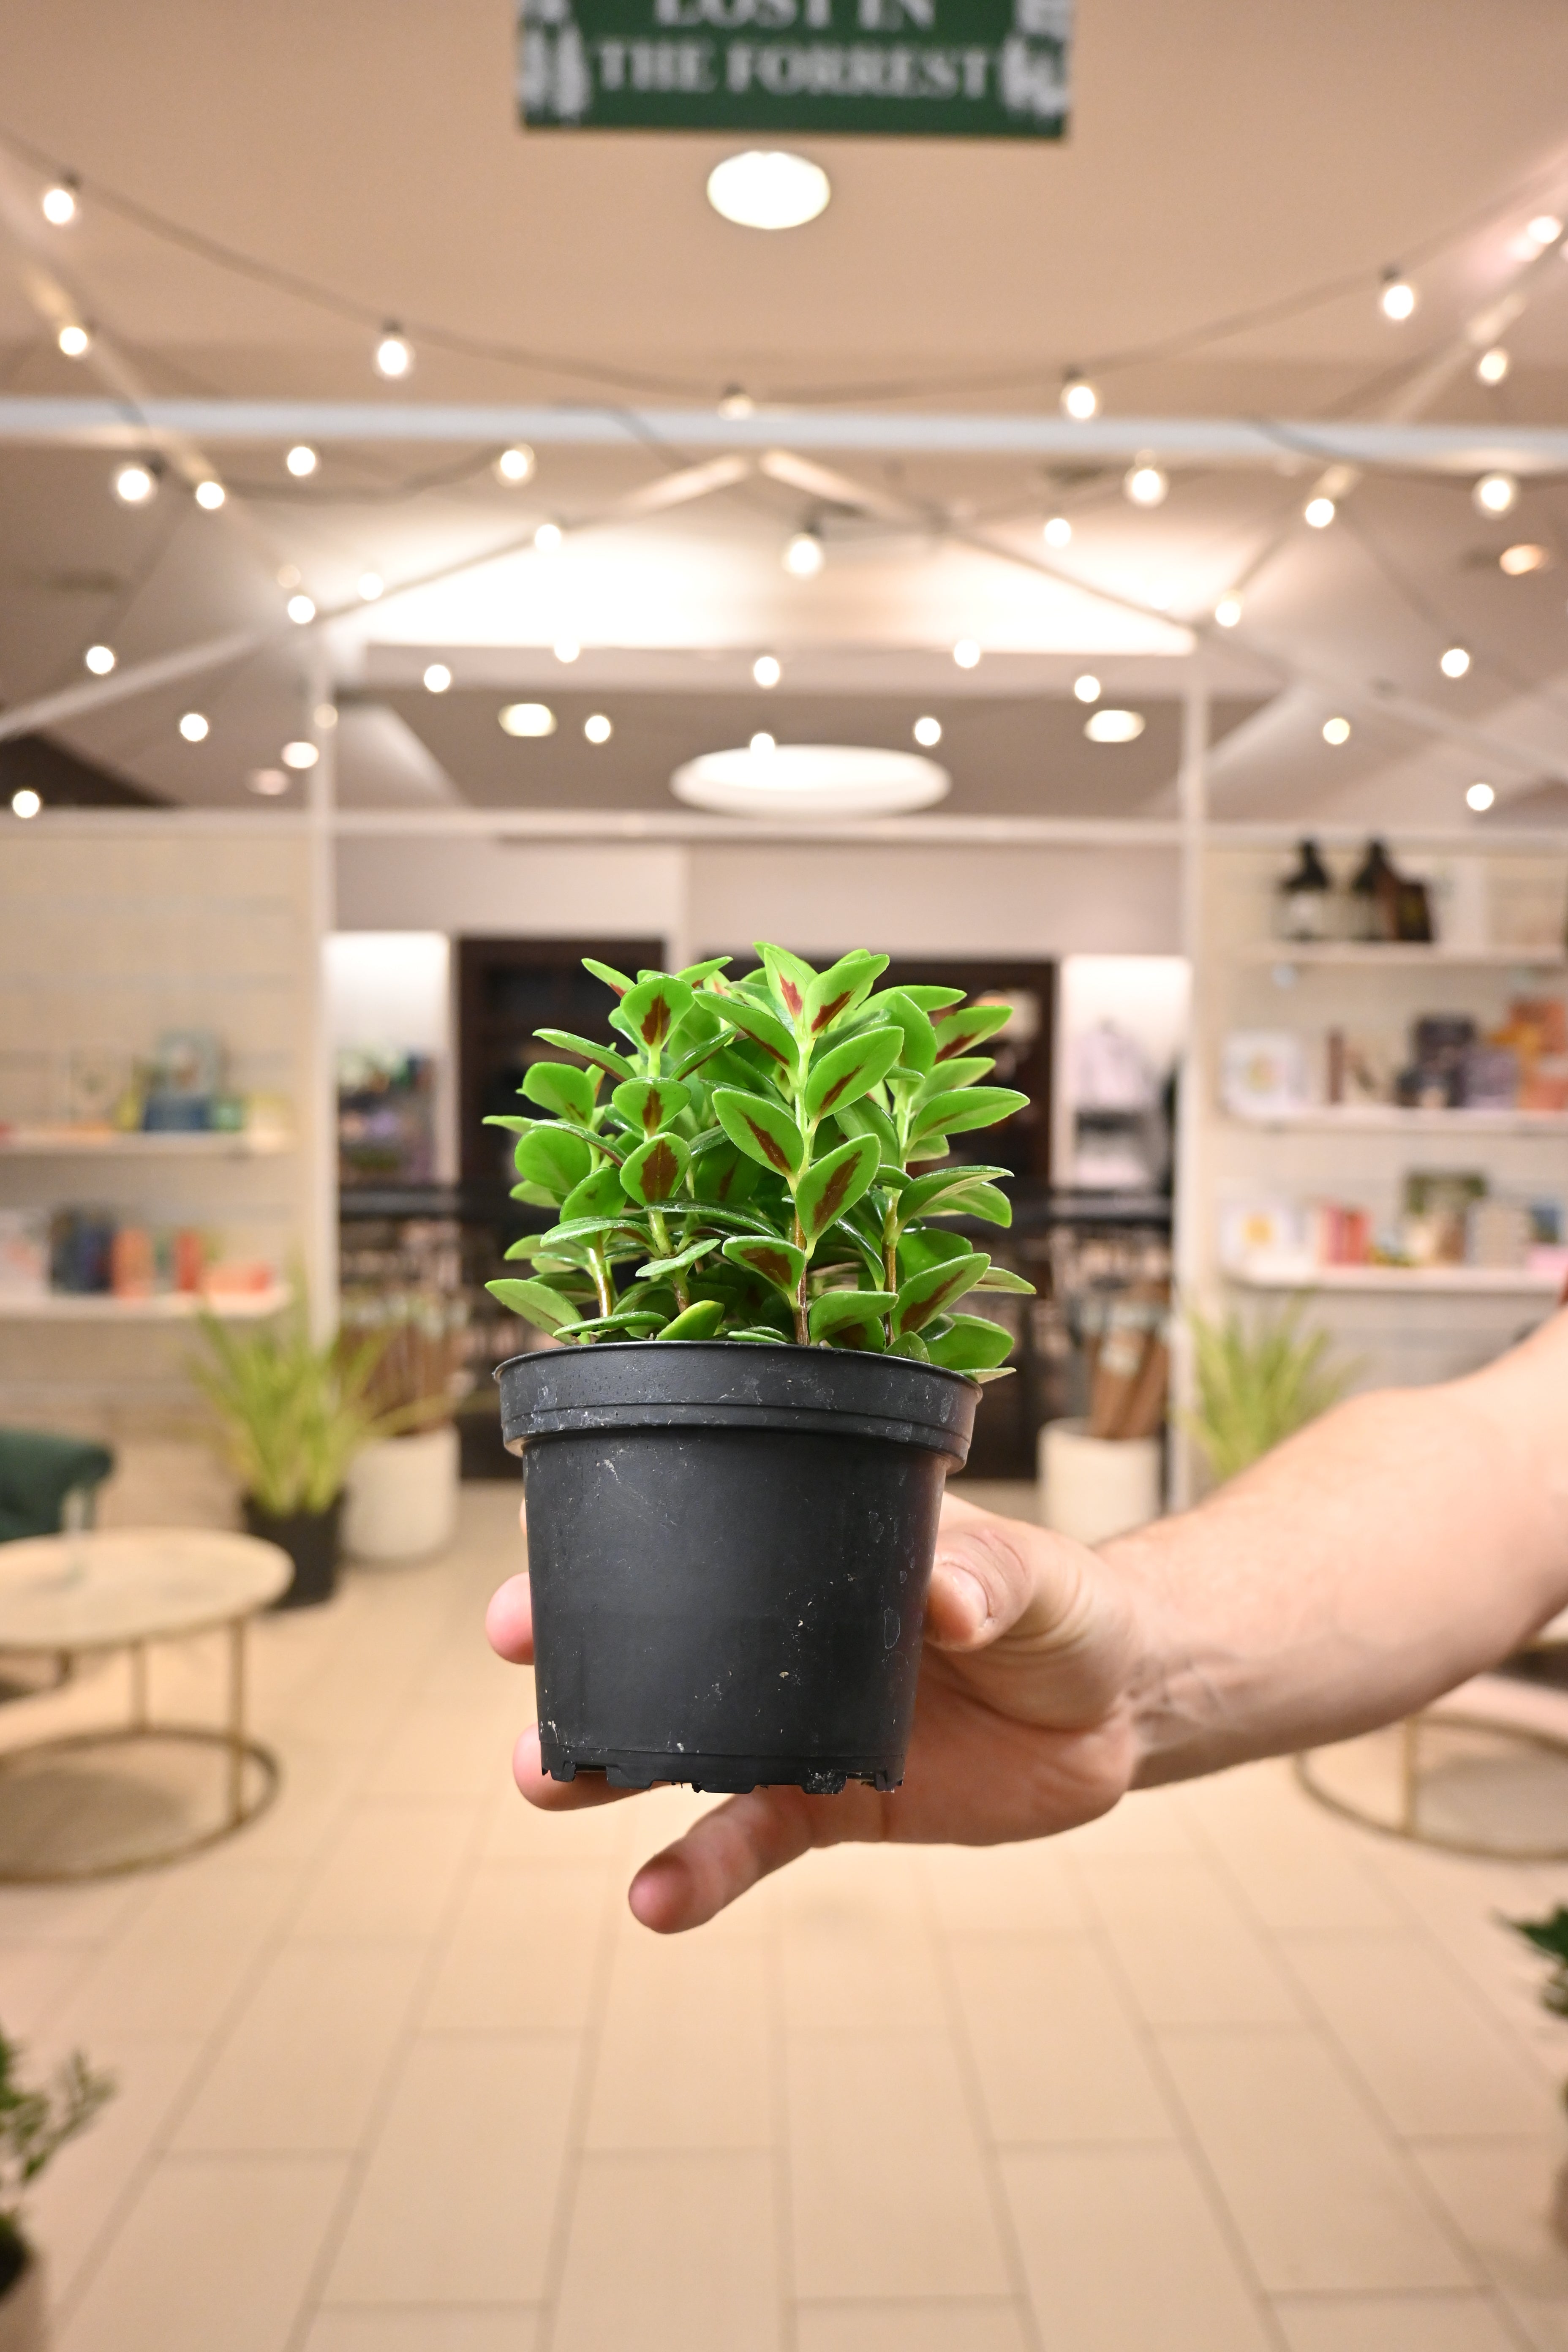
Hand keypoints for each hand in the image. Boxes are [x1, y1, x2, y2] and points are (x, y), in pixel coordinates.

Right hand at [485, 1492, 1144, 1933]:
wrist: (1119, 1711)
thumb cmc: (1069, 1610)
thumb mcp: (1042, 1578)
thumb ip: (993, 1580)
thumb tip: (944, 1601)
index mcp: (823, 1553)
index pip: (708, 1527)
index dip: (620, 1532)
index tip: (549, 1544)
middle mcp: (789, 1638)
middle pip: (662, 1640)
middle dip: (578, 1645)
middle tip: (518, 1653)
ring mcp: (799, 1724)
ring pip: (678, 1748)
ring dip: (606, 1764)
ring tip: (543, 1780)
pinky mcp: (830, 1807)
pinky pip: (747, 1842)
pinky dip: (697, 1874)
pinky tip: (653, 1903)